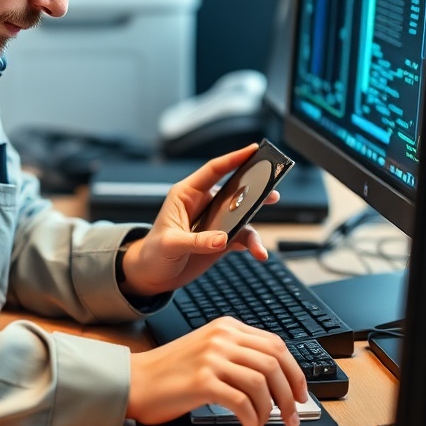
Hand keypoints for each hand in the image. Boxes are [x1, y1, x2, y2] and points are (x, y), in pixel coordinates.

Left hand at [118, 143, 279, 296]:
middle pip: (235, 190)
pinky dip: (252, 245)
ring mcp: (215, 222)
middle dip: (255, 190)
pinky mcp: (222, 239)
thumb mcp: (170, 244)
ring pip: (242, 217)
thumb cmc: (153, 252)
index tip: (254, 150)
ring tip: (259, 245)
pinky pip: (242, 237)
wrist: (153, 275)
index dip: (234, 158)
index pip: (214, 170)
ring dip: (255, 227)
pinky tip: (257, 253)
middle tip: (273, 191)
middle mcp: (204, 204)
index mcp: (187, 194)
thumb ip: (197, 240)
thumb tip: (223, 239)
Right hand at [126, 316, 308, 425]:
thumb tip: (276, 379)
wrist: (136, 379)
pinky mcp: (202, 380)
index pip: (276, 344)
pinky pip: (241, 402)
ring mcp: (212, 357)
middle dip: (290, 393)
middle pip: (274, 362)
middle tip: (292, 413)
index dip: (295, 371)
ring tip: (269, 423)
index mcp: (227, 326)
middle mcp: (222, 337)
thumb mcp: (208, 350)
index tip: (300, 392)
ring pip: (262, 382)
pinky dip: (252, 418)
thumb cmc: (171, 371)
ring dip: (273, 409)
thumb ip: (238, 354)